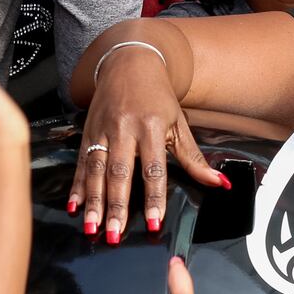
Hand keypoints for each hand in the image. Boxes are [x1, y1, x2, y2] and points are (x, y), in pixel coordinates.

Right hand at [70, 46, 224, 242]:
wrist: (129, 61)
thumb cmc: (157, 96)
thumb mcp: (179, 123)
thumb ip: (194, 158)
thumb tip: (220, 184)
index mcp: (151, 127)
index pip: (153, 168)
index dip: (154, 196)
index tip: (153, 222)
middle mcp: (125, 129)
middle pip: (120, 173)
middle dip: (116, 205)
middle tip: (113, 233)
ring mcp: (102, 130)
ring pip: (96, 170)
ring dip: (93, 201)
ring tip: (92, 226)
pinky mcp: (87, 131)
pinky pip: (80, 162)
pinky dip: (76, 185)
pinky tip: (73, 205)